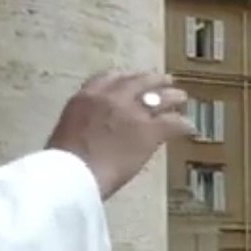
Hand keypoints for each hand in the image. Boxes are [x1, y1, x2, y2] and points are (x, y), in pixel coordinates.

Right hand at [47, 71, 193, 198]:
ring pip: (161, 96)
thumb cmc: (62, 162)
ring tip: (181, 99)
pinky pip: (173, 123)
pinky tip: (189, 128)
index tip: (132, 81)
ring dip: (173, 97)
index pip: (110, 77)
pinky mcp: (149, 130)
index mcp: (87, 96)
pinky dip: (183, 125)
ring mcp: (133, 111)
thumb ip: (83, 123)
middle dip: (154, 81)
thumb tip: (92, 130)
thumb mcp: (67, 130)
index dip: (126, 78)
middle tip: (164, 82)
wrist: (73, 174)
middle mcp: (111, 96)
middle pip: (140, 81)